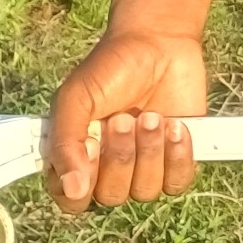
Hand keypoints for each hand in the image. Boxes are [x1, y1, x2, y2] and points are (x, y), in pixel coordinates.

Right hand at [43, 27, 209, 211]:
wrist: (159, 43)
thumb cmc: (110, 68)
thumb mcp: (76, 98)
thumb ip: (65, 143)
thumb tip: (71, 188)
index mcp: (76, 156)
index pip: (70, 199)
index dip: (79, 186)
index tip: (89, 149)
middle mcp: (107, 168)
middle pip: (110, 195)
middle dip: (120, 156)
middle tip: (124, 118)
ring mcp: (144, 166)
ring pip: (144, 190)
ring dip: (149, 152)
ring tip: (152, 116)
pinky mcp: (176, 160)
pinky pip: (176, 183)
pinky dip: (178, 156)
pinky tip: (175, 126)